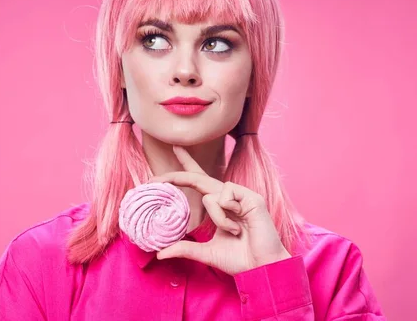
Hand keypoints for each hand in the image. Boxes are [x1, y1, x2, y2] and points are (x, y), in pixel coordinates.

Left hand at [149, 146, 290, 275]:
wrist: (262, 268)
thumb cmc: (240, 259)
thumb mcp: (207, 253)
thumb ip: (184, 249)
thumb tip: (160, 253)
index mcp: (220, 206)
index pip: (200, 180)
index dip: (188, 164)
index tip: (175, 148)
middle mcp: (229, 197)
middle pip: (200, 178)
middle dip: (178, 175)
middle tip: (154, 179)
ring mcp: (240, 196)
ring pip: (210, 194)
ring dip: (217, 217)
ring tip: (234, 232)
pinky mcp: (251, 197)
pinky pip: (224, 197)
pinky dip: (226, 215)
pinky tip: (240, 225)